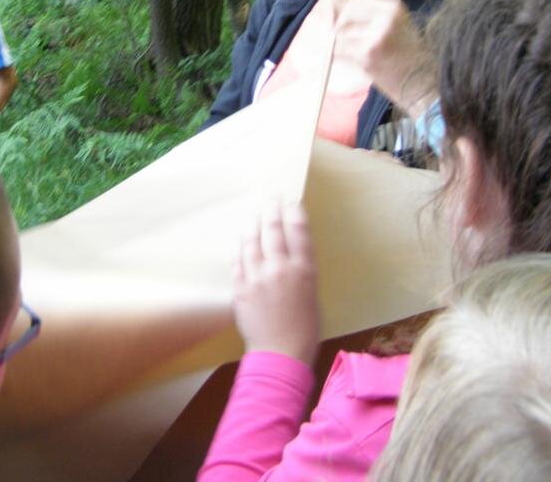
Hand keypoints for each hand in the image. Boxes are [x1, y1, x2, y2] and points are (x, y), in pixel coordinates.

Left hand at [233, 202, 319, 364]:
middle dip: (272, 210)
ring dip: (253, 223)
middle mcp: (280, 269)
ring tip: (254, 213)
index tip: (291, 201)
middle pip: (274, 230)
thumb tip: (290, 251)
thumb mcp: (312, 293)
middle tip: (271, 198)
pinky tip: (241, 238)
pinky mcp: (240, 287)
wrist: (281, 352)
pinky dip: (239, 246)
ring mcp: (257, 277)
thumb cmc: (305, 328)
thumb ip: (301, 270)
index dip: (294, 212)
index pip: (299, 231)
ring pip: (252, 240)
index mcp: (304, 270)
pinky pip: (237, 259)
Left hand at [335, 0, 432, 116]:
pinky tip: (350, 61)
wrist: (420, 82)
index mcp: (393, 8)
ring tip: (352, 53)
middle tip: (341, 40)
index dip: (346, 14)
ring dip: (340, 45)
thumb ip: (374, 18)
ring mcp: (374, 36)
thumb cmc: (409, 56)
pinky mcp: (366, 54)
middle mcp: (384, 18)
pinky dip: (339, 56)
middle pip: (346, 18)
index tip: (343, 23)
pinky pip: (340, 51)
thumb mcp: (398, 26)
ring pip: (340, 35)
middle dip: (340, 29)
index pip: (356, 2)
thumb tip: (343, 14)